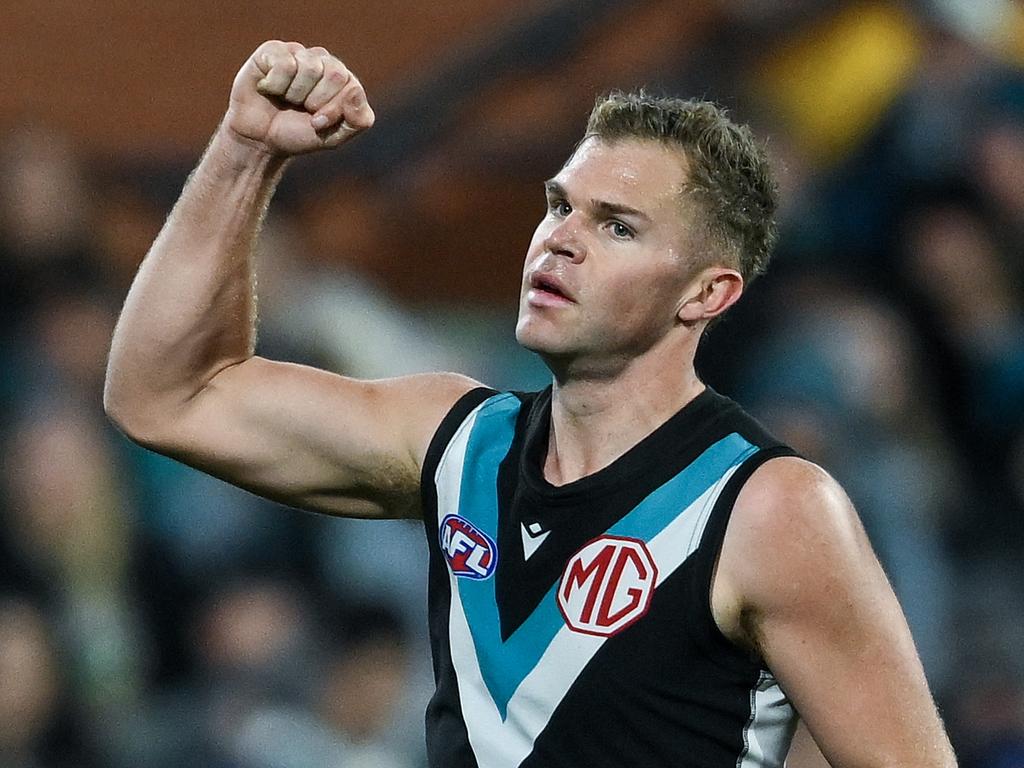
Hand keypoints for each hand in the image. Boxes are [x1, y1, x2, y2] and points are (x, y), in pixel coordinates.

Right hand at [224, 41, 374, 155]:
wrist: (259, 139)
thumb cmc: (298, 134)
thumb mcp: (334, 137)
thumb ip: (358, 120)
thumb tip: (356, 91)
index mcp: (344, 81)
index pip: (352, 87)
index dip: (332, 110)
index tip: (317, 122)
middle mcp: (324, 62)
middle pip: (334, 74)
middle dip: (316, 101)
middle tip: (301, 109)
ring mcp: (299, 53)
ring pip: (309, 68)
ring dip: (294, 94)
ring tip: (285, 99)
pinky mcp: (273, 51)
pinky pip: (284, 64)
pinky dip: (275, 85)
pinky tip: (269, 88)